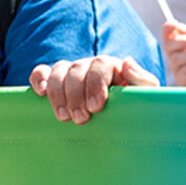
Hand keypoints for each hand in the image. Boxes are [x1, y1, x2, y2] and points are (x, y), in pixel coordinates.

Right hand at [28, 56, 158, 123]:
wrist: (122, 122)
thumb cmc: (134, 108)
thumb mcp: (146, 96)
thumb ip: (143, 80)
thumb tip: (126, 62)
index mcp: (112, 67)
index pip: (100, 65)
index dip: (95, 84)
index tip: (96, 107)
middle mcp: (89, 66)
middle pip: (77, 69)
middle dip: (76, 95)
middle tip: (80, 119)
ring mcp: (71, 73)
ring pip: (58, 70)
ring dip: (58, 94)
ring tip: (63, 117)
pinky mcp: (55, 82)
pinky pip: (41, 73)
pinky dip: (39, 79)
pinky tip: (41, 94)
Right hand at [161, 23, 185, 87]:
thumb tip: (173, 24)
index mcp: (184, 46)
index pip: (169, 37)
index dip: (167, 29)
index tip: (172, 24)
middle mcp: (179, 58)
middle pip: (168, 46)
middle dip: (183, 41)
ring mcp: (180, 72)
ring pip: (176, 59)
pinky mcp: (184, 84)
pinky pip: (183, 72)